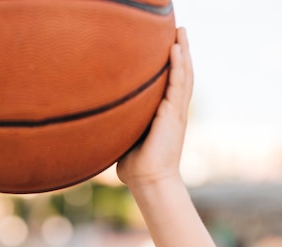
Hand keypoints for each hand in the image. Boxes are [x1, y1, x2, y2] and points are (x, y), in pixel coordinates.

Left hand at [117, 28, 192, 188]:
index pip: (169, 85)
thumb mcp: (125, 140)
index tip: (167, 47)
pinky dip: (179, 67)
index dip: (171, 67)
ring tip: (182, 32)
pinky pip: (178, 86)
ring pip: (184, 77)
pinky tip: (177, 49)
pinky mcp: (174, 116)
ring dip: (183, 53)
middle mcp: (172, 111)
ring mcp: (175, 112)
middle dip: (181, 52)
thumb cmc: (135, 167)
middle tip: (179, 30)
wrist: (147, 181)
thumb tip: (98, 124)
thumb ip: (119, 128)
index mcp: (163, 115)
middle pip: (180, 76)